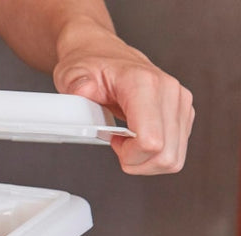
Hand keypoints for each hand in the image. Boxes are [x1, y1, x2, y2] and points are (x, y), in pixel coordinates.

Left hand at [53, 34, 193, 174]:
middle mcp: (169, 91)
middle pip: (165, 155)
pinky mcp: (182, 112)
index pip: (151, 141)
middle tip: (117, 145)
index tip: (112, 141)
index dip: (128, 155)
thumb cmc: (90, 64)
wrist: (102, 52)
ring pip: (174, 158)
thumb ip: (77, 84)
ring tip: (126, 142)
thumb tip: (83, 91)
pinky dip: (153, 155)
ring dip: (145, 161)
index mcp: (144, 83)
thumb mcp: (72, 73)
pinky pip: (175, 151)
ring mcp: (180, 102)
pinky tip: (136, 139)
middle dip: (136, 162)